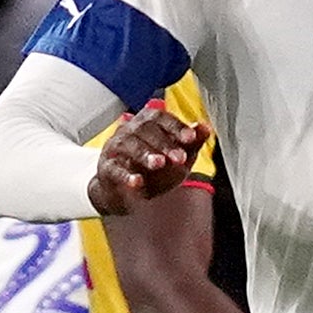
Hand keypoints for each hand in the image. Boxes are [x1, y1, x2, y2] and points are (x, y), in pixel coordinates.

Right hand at [90, 106, 204, 215]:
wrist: (128, 194)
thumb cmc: (154, 171)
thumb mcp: (178, 158)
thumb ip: (191, 144)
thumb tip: (205, 128)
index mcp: (148, 123)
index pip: (161, 117)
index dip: (176, 126)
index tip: (191, 138)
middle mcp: (130, 130)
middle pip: (145, 129)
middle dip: (165, 143)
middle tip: (179, 158)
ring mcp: (116, 148)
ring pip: (128, 144)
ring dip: (146, 154)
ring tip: (159, 163)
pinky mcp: (106, 169)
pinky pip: (114, 169)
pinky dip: (126, 175)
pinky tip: (137, 181)